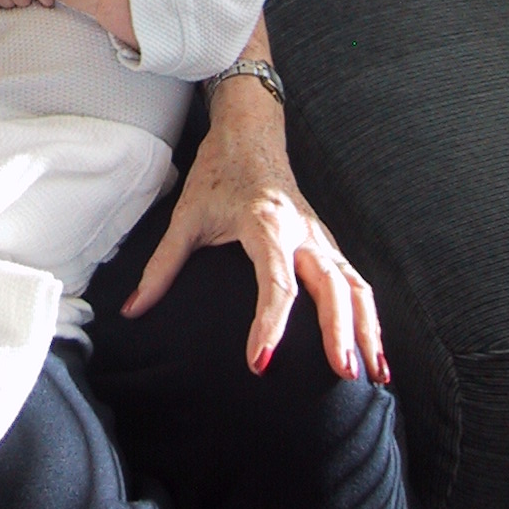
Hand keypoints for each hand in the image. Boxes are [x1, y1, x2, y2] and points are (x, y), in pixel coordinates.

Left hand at [123, 81, 389, 385]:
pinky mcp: (327, 243)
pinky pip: (355, 282)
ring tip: (376, 375)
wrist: (249, 133)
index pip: (276, 281)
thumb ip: (161, 266)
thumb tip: (132, 311)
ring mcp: (319, 237)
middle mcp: (301, 231)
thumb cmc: (217, 173)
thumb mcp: (185, 216)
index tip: (259, 363)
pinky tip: (374, 353)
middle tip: (343, 375)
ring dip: (367, 329)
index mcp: (264, 224)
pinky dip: (368, 317)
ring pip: (354, 285)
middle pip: (331, 284)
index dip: (269, 324)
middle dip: (340, 330)